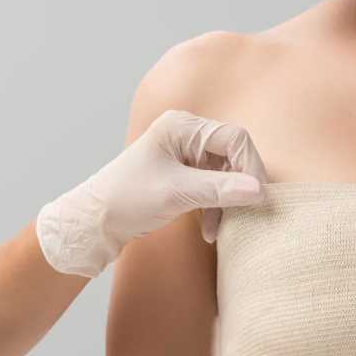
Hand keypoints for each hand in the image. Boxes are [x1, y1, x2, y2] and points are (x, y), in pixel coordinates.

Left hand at [36, 110, 268, 276]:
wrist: (95, 222)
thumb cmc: (126, 199)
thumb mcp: (175, 193)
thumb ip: (219, 189)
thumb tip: (260, 191)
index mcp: (182, 127)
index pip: (235, 138)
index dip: (251, 167)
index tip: (258, 197)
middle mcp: (187, 135)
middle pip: (235, 156)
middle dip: (239, 188)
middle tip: (243, 214)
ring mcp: (188, 155)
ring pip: (229, 175)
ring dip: (228, 203)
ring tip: (219, 229)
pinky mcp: (188, 174)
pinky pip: (217, 188)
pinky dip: (218, 208)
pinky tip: (210, 229)